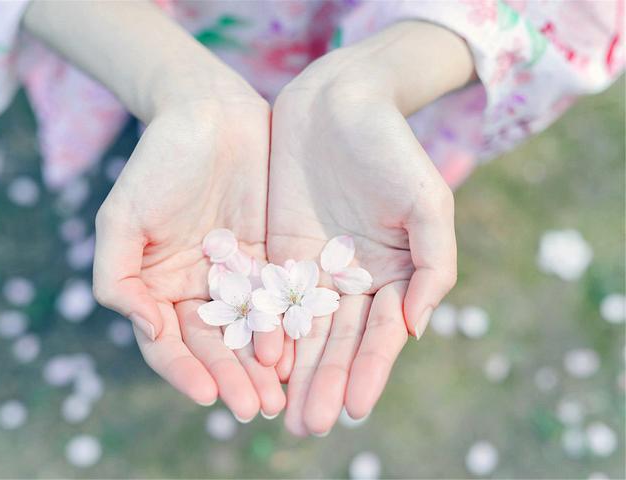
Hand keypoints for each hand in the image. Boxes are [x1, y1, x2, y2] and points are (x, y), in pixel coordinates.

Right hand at [23, 1, 285, 420]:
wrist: (210, 115)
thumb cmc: (159, 162)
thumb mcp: (121, 218)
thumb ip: (117, 278)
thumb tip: (148, 329)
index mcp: (157, 286)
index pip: (169, 343)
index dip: (186, 373)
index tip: (208, 397)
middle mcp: (196, 288)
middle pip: (214, 346)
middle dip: (233, 379)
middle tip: (258, 408)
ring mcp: (234, 276)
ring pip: (249, 332)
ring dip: (262, 365)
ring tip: (282, 394)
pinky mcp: (269, 259)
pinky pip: (278, 300)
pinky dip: (287, 327)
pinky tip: (300, 350)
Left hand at [267, 22, 473, 435]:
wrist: (341, 103)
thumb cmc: (392, 149)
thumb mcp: (428, 204)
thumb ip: (432, 266)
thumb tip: (414, 328)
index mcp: (394, 274)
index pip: (381, 334)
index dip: (369, 370)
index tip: (354, 407)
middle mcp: (354, 280)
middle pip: (339, 341)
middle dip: (326, 383)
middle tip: (310, 426)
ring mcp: (315, 268)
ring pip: (304, 329)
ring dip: (295, 371)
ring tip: (283, 413)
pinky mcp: (280, 252)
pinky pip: (271, 298)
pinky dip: (266, 331)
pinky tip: (257, 362)